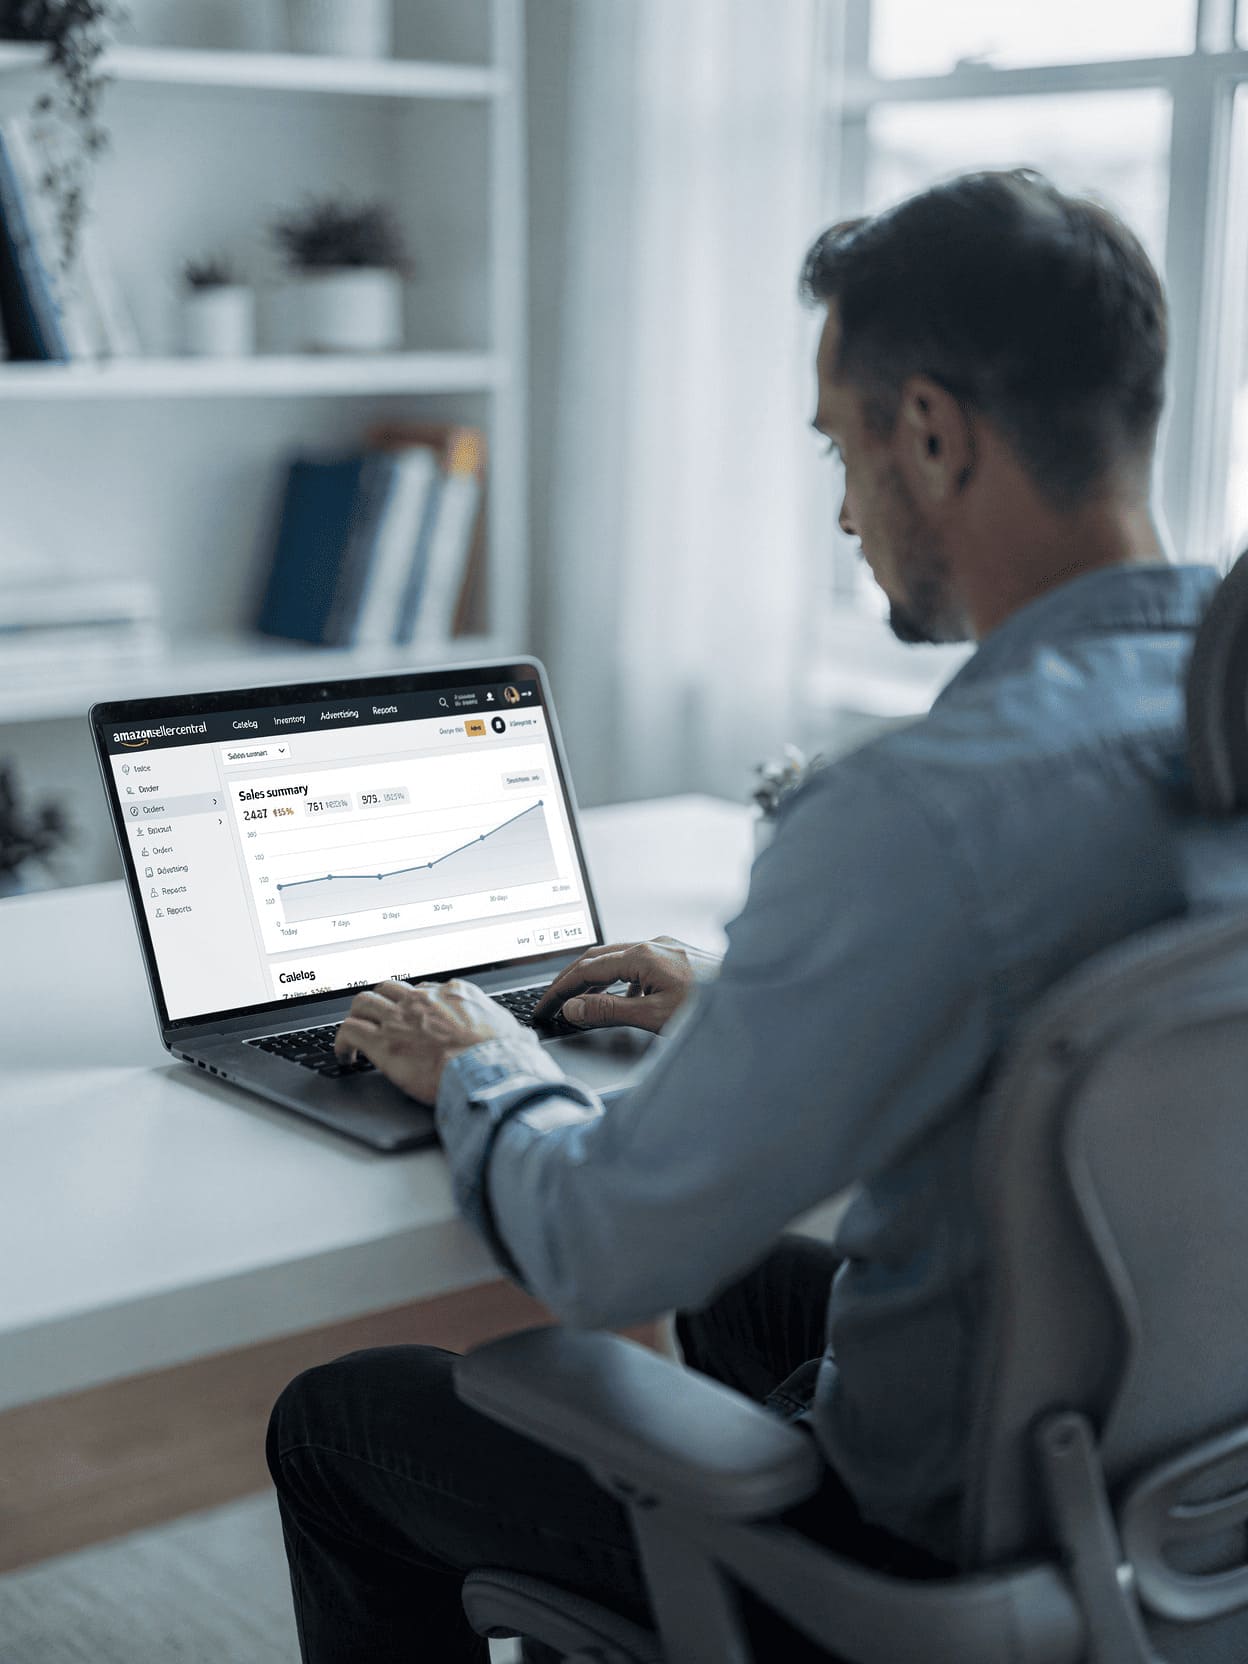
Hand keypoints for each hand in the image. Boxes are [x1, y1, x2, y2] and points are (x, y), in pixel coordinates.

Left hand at [334, 979, 543, 1103]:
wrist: (489, 1070)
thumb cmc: (504, 1056)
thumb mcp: (514, 1033)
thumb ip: (510, 1031)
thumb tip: (523, 1038)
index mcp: (455, 994)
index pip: (427, 991)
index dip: (418, 1006)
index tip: (415, 1020)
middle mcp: (424, 1000)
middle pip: (391, 988)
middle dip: (383, 1002)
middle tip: (379, 1020)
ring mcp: (400, 1018)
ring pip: (364, 1002)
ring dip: (358, 1016)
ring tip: (356, 1034)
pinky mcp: (383, 1042)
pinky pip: (349, 1030)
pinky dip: (341, 1041)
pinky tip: (344, 1055)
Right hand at [534, 936, 719, 1034]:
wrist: (754, 1001)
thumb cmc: (711, 1010)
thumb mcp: (654, 1016)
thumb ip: (609, 1011)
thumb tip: (573, 1008)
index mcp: (643, 955)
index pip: (586, 969)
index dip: (560, 989)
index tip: (545, 1006)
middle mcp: (654, 944)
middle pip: (598, 957)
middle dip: (570, 979)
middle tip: (552, 1001)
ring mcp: (668, 948)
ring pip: (618, 958)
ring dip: (595, 979)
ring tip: (580, 1001)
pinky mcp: (679, 956)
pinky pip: (639, 963)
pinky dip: (620, 979)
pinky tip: (625, 997)